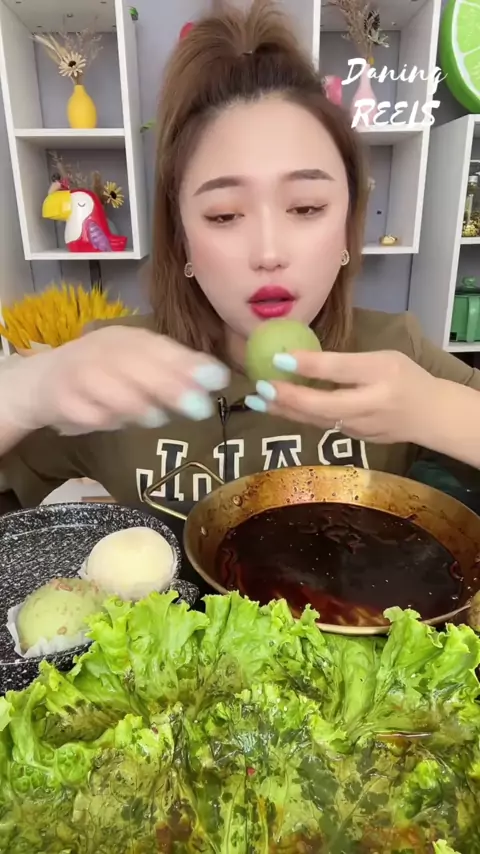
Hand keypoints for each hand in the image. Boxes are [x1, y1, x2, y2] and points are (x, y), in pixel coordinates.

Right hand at [0, 327, 228, 434]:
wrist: (41, 382)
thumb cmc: (101, 374)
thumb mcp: (136, 364)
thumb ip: (173, 369)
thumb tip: (217, 378)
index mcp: (125, 338)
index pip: (159, 347)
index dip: (189, 362)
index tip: (218, 379)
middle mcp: (102, 350)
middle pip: (138, 366)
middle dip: (171, 387)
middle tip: (200, 407)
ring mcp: (79, 373)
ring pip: (115, 392)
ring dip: (140, 407)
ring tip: (155, 418)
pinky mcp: (62, 400)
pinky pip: (92, 415)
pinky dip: (109, 421)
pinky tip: (116, 422)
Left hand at [245, 349, 438, 444]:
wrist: (431, 416)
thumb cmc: (404, 378)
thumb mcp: (380, 359)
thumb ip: (343, 362)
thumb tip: (296, 358)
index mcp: (380, 375)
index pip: (340, 370)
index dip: (309, 365)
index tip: (279, 358)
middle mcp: (370, 405)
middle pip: (324, 405)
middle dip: (289, 398)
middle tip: (260, 386)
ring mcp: (361, 427)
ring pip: (317, 420)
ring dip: (284, 410)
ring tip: (256, 399)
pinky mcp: (353, 438)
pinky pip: (320, 425)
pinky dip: (297, 416)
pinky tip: (276, 407)